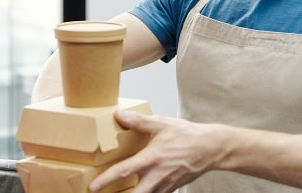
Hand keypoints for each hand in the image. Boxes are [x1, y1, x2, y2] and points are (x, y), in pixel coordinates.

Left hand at [89, 110, 227, 192]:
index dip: (106, 180)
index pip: (124, 171)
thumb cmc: (186, 135)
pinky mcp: (171, 189)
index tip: (92, 187)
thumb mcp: (161, 124)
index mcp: (151, 158)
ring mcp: (164, 185)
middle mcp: (157, 175)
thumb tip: (119, 115)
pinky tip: (140, 190)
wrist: (210, 148)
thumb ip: (138, 121)